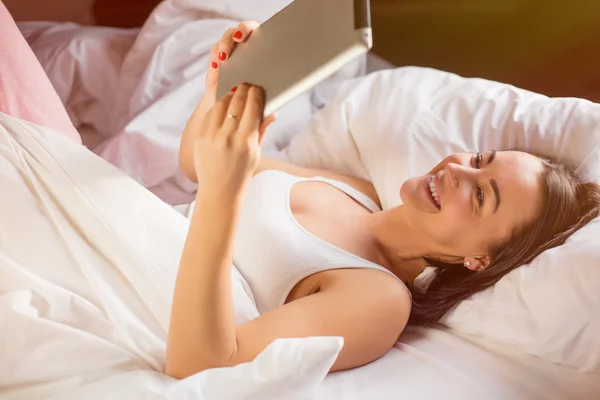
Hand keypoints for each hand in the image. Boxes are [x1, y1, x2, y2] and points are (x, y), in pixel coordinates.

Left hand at [180, 21, 275, 182]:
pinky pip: (210, 114)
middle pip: (237, 102)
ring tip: (235, 91)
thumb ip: (262, 130)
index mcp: (246, 141)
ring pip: (221, 104)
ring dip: (229, 94)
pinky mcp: (201, 137)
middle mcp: (228, 137)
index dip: (255, 93)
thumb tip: (273, 112)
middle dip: (243, 89)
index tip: (257, 87)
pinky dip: (217, 106)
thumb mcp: (257, 153)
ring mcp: (212, 136)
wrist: (220, 190)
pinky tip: (223, 104)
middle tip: (247, 84)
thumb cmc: (242, 172)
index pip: (252, 108)